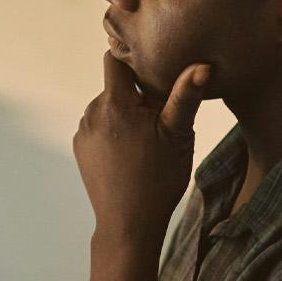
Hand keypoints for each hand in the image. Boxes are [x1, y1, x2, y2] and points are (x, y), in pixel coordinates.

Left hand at [73, 52, 210, 244]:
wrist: (128, 222)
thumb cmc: (158, 178)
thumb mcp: (178, 134)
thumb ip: (186, 96)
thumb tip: (201, 65)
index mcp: (114, 103)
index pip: (114, 60)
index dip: (133, 58)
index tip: (152, 66)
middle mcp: (92, 113)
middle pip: (115, 86)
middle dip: (137, 95)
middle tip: (160, 119)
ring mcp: (83, 131)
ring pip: (108, 107)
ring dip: (126, 114)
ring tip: (147, 139)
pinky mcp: (80, 148)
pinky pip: (99, 127)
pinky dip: (114, 131)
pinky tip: (131, 152)